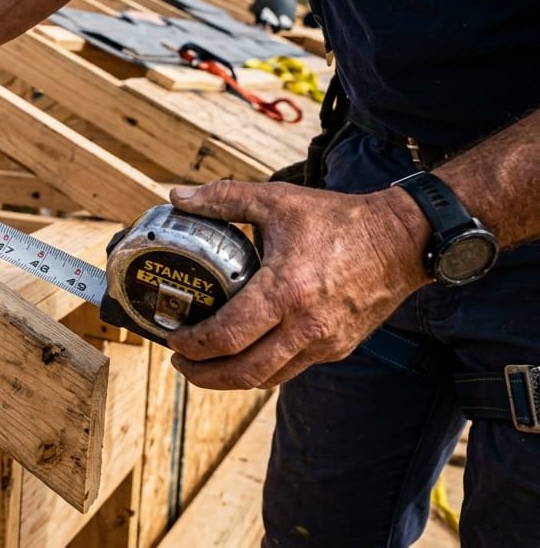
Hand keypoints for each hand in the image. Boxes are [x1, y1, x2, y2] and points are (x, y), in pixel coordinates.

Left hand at [165, 180, 430, 389]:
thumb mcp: (278, 201)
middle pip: (243, 372)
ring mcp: (325, 342)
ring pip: (267, 378)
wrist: (405, 241)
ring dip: (230, 379)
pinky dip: (262, 369)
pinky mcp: (339, 348)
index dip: (193, 344)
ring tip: (204, 364)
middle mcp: (305, 326)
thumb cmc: (339, 220)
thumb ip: (224, 198)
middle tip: (179, 361)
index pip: (227, 336)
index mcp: (285, 291)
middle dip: (203, 374)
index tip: (171, 337)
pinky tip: (244, 354)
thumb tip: (177, 197)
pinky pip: (291, 370)